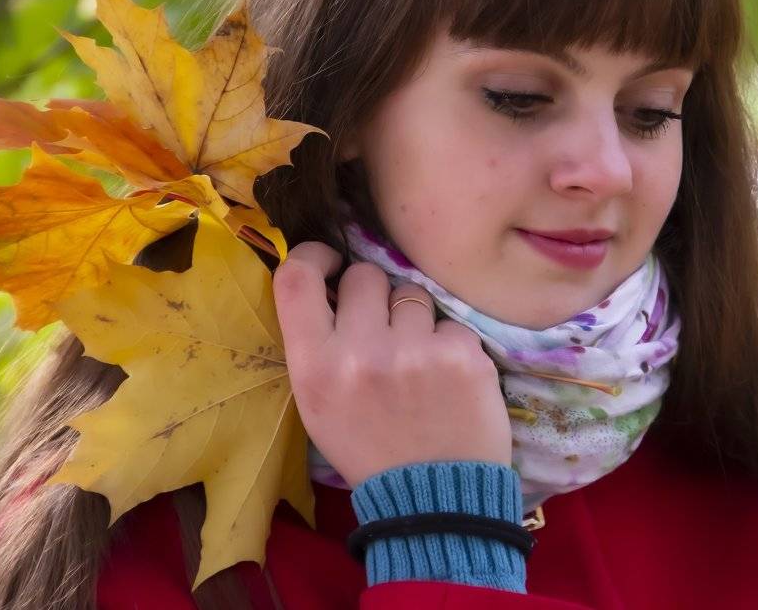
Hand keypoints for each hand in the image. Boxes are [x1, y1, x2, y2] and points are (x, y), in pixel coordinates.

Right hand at [271, 241, 513, 488]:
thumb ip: (319, 345)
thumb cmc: (369, 449)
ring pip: (412, 295)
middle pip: (364, 275)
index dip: (313, 255)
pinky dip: (450, 346)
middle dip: (374, 296)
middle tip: (383, 330)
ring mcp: (415, 350)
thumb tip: (331, 284)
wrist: (435, 501)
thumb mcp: (320, 405)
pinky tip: (448, 380)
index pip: (295, 278)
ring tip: (418, 365)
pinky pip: (451, 323)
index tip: (330, 263)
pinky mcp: (462, 353)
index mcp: (315, 368)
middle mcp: (360, 352)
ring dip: (414, 321)